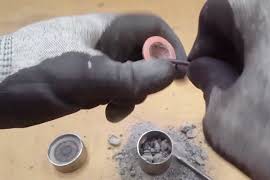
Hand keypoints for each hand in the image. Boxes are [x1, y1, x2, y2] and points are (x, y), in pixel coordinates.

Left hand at [0, 13, 185, 127]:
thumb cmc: (34, 74)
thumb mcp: (84, 76)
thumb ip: (129, 76)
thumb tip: (171, 71)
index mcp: (106, 29)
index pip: (152, 27)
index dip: (170, 46)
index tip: (179, 74)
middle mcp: (105, 43)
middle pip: (144, 54)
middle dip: (148, 78)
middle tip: (135, 98)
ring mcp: (95, 62)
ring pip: (131, 75)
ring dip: (131, 94)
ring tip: (113, 110)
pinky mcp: (86, 79)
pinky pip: (114, 88)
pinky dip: (116, 100)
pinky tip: (104, 111)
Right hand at [188, 0, 269, 178]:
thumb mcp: (225, 116)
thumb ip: (206, 82)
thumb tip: (204, 68)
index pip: (217, 9)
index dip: (203, 43)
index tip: (204, 72)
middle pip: (251, 16)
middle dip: (232, 50)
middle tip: (229, 84)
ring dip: (261, 56)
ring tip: (261, 93)